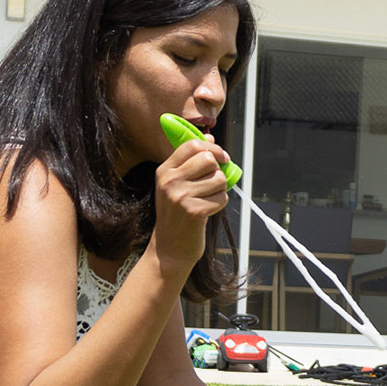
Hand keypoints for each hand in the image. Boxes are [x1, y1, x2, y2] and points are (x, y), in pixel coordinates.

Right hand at [151, 136, 231, 271]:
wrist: (169, 248)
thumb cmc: (177, 214)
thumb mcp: (176, 184)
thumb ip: (191, 161)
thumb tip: (210, 137)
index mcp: (165, 171)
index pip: (192, 145)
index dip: (213, 148)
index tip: (222, 157)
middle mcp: (169, 181)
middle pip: (208, 159)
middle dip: (218, 170)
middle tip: (215, 182)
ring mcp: (180, 196)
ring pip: (219, 178)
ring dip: (220, 189)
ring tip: (208, 199)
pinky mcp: (194, 211)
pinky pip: (222, 198)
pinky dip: (220, 204)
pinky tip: (208, 211)